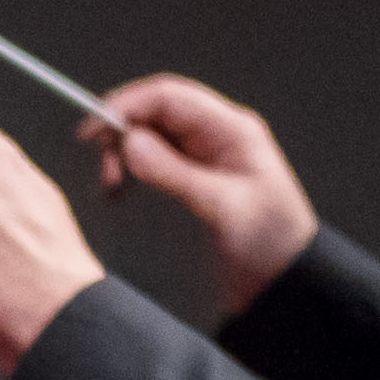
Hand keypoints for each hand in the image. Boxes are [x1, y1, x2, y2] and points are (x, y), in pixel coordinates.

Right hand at [82, 73, 319, 315]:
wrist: (284, 283)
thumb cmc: (269, 243)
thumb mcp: (222, 208)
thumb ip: (174, 173)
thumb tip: (130, 142)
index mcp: (231, 130)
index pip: (169, 97)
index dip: (128, 105)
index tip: (96, 128)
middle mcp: (217, 136)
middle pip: (156, 113)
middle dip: (123, 131)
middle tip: (103, 164)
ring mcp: (205, 157)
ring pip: (151, 136)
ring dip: (125, 153)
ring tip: (111, 183)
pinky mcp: (194, 179)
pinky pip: (155, 161)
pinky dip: (132, 170)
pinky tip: (121, 190)